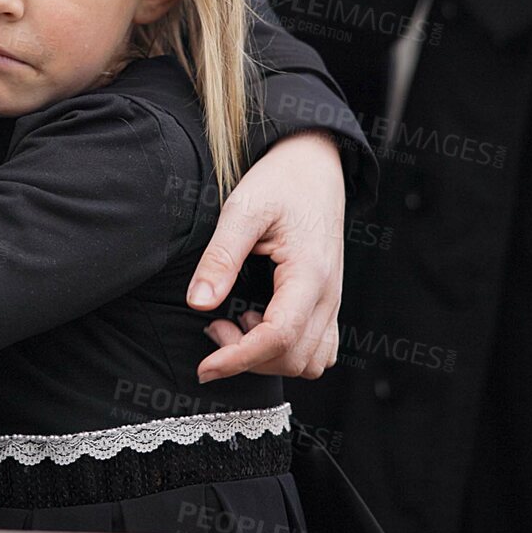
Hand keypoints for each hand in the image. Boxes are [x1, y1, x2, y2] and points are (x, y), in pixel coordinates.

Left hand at [188, 131, 345, 381]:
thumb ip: (220, 257)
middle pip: (293, 358)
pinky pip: (319, 349)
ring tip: (237, 322)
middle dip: (248, 356)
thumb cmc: (280, 181)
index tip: (205, 368)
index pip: (279, 338)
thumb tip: (197, 304)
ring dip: (268, 357)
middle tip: (215, 324)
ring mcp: (333, 300)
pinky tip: (260, 321)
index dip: (238, 359)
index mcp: (310, 274)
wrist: (315, 164)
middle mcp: (329, 294)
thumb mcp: (243, 209)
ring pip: (309, 361)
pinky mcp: (329, 301)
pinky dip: (288, 351)